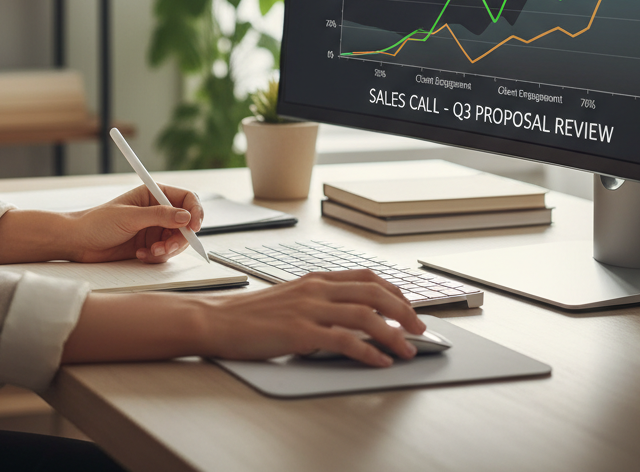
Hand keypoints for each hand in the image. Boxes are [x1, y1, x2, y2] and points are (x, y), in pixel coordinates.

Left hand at [68, 183, 204, 263]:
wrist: (79, 242)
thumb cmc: (98, 222)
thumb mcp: (130, 217)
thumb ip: (159, 216)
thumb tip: (185, 216)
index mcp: (154, 194)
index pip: (186, 199)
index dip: (194, 211)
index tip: (195, 226)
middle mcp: (157, 210)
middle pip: (185, 223)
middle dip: (180, 237)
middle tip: (167, 246)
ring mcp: (153, 228)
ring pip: (177, 240)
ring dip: (167, 249)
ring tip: (151, 252)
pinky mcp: (149, 245)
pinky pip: (164, 253)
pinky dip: (156, 257)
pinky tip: (140, 255)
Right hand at [199, 270, 427, 366]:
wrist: (219, 320)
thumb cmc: (252, 314)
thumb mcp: (291, 296)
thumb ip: (319, 299)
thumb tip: (349, 313)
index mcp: (315, 278)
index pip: (366, 277)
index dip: (393, 290)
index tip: (409, 305)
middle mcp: (316, 288)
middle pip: (373, 292)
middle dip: (403, 310)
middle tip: (420, 328)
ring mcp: (309, 309)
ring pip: (365, 315)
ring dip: (393, 333)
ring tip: (408, 349)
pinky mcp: (300, 332)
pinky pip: (344, 340)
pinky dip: (369, 351)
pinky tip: (380, 361)